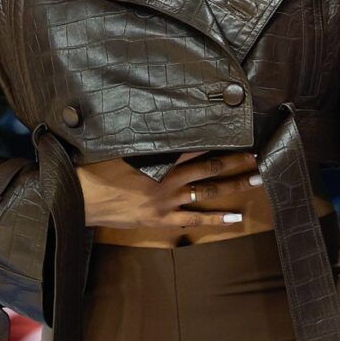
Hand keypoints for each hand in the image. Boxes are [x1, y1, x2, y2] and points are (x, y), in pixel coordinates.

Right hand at [75, 151, 262, 230]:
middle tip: (257, 155)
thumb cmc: (96, 171)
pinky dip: (216, 220)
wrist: (83, 199)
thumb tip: (148, 120)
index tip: (236, 133)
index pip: (195, 146)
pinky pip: (195, 220)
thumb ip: (138, 138)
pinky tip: (236, 218)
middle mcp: (168, 180)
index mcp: (159, 160)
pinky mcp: (163, 220)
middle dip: (234, 161)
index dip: (218, 140)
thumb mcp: (118, 148)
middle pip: (209, 168)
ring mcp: (168, 202)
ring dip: (233, 186)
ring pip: (208, 192)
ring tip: (256, 179)